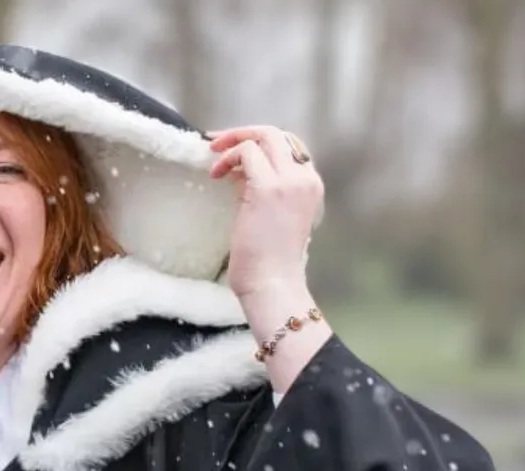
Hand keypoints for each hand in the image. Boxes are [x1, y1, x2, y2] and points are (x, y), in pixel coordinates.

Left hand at [207, 126, 324, 297]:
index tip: (231, 150)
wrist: (273, 283)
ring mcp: (289, 182)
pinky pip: (247, 152)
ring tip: (213, 162)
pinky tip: (216, 175)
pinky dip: (227, 157)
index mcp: (311, 185)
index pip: (288, 146)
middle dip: (242, 133)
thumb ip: (261, 188)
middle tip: (214, 143)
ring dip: (232, 142)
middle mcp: (306, 179)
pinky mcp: (268, 189)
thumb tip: (237, 170)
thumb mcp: (269, 214)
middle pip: (276, 134)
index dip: (258, 142)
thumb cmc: (268, 258)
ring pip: (263, 136)